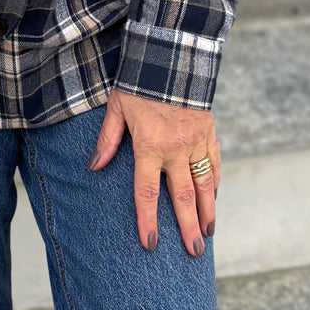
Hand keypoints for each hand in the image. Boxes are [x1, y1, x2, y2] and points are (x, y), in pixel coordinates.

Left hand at [89, 89, 218, 255]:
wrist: (173, 55)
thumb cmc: (138, 82)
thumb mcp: (116, 107)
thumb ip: (107, 139)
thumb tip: (94, 167)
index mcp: (149, 145)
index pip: (147, 192)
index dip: (148, 220)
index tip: (150, 244)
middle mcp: (175, 149)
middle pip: (183, 198)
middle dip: (187, 228)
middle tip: (194, 254)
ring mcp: (196, 142)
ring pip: (204, 185)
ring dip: (207, 212)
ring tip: (207, 234)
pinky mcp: (209, 133)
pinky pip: (214, 164)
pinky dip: (215, 183)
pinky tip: (214, 198)